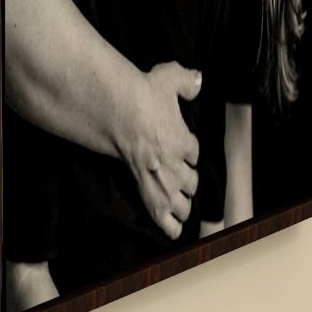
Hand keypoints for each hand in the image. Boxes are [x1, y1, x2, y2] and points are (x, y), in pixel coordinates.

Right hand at [117, 61, 203, 235]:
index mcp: (182, 137)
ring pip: (178, 197)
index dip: (189, 154)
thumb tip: (196, 80)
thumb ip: (184, 80)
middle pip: (188, 179)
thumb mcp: (168, 77)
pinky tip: (174, 233)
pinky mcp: (140, 181)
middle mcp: (174, 159)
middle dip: (189, 184)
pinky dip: (166, 223)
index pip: (192, 152)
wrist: (116, 106)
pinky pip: (156, 207)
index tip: (186, 155)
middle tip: (189, 189)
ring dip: (183, 206)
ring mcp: (158, 173)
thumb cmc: (140, 91)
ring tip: (185, 214)